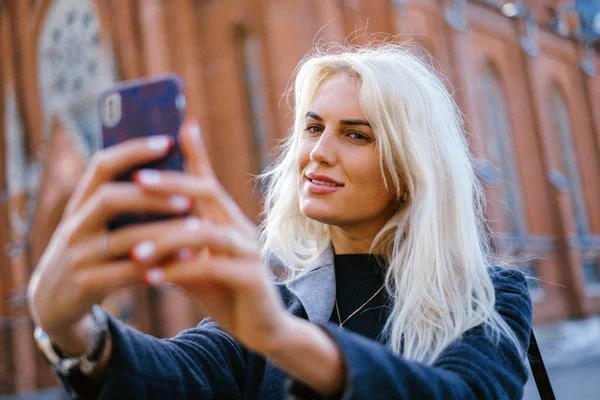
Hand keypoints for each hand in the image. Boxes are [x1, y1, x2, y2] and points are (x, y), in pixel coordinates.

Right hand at [27, 135, 191, 353]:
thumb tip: (173, 170)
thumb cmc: (91, 251)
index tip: (168, 141)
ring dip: (164, 234)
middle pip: (110, 199)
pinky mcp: (86, 284)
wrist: (53, 300)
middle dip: (152, 197)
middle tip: (189, 199)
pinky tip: (188, 260)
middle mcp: (75, 225)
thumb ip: (125, 201)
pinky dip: (160, 265)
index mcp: (80, 202)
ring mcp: (78, 255)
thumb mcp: (96, 224)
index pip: (102, 165)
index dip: (134, 150)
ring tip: (198, 230)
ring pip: (124, 240)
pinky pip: (128, 273)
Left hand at [130, 120, 288, 353]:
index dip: (193, 154)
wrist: (263, 329)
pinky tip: (151, 277)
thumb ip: (177, 246)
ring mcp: (250, 252)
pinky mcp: (251, 278)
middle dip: (171, 184)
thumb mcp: (198, 264)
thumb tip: (140, 231)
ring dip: (166, 238)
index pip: (208, 181)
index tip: (173, 128)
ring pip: (207, 231)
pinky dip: (178, 270)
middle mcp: (241, 229)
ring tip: (132, 250)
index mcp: (228, 221)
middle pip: (208, 194)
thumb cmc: (227, 292)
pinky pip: (211, 268)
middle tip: (136, 180)